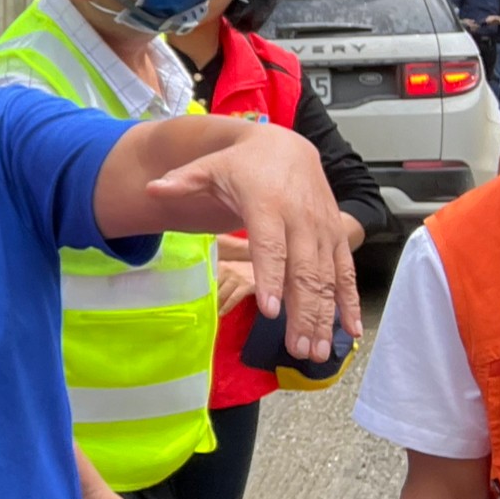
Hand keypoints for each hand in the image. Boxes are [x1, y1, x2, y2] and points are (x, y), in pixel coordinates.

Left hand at [147, 124, 360, 362]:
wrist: (288, 147)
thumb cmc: (243, 164)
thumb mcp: (210, 167)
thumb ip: (183, 182)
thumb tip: (151, 189)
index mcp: (268, 204)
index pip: (270, 246)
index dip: (271, 278)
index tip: (270, 311)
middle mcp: (301, 219)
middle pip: (303, 272)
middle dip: (303, 312)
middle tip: (297, 349)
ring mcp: (322, 230)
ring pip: (327, 278)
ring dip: (324, 316)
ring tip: (317, 351)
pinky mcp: (336, 236)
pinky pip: (346, 272)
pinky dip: (349, 301)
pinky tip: (349, 330)